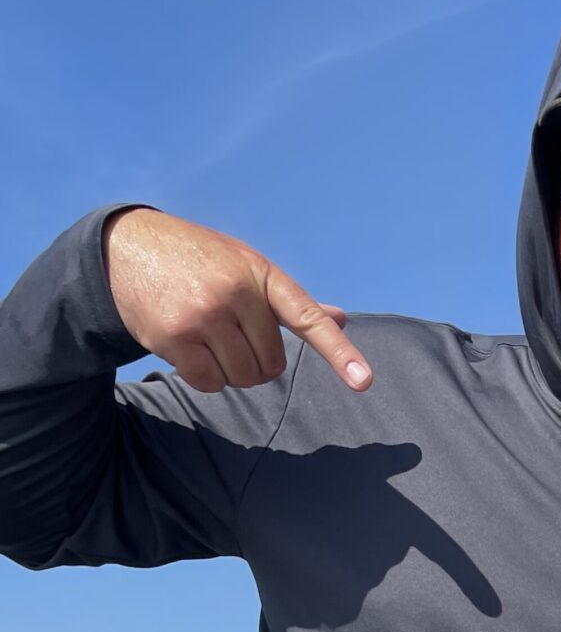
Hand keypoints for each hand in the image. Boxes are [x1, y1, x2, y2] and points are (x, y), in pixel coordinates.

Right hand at [103, 207, 371, 393]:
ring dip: (228, 370)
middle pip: (271, 365)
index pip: (307, 319)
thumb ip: (290, 302)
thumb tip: (341, 318)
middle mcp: (235, 292)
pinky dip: (204, 377)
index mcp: (260, 274)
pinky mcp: (175, 336)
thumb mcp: (246, 267)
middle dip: (255, 361)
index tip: (363, 381)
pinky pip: (209, 383)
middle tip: (230, 335)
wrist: (127, 248)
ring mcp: (204, 315)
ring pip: (242, 378)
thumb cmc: (199, 261)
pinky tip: (188, 348)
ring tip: (207, 336)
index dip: (338, 353)